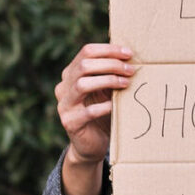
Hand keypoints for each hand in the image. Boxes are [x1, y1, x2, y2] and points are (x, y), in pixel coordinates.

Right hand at [54, 43, 134, 164]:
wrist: (92, 144)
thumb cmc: (103, 112)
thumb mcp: (106, 90)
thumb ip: (111, 74)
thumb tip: (131, 56)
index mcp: (71, 74)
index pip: (86, 52)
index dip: (109, 50)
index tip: (129, 54)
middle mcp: (64, 87)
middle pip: (84, 66)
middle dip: (111, 64)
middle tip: (131, 70)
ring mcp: (64, 105)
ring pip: (82, 84)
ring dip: (108, 81)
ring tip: (126, 83)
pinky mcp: (70, 123)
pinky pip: (88, 111)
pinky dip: (105, 106)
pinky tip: (116, 105)